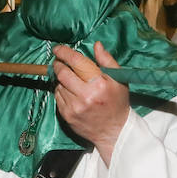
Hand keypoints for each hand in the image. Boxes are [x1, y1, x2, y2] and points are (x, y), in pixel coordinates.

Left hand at [53, 42, 128, 164]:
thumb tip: (96, 45)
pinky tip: (71, 92)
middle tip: (59, 62)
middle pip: (62, 73)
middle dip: (58, 64)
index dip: (64, 53)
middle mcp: (85, 95)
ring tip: (71, 80)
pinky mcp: (67, 115)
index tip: (58, 49)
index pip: (76, 62)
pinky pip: (57, 97)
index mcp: (99, 84)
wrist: (114, 132)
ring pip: (58, 85)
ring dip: (61, 79)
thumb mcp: (119, 80)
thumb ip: (107, 60)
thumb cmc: (118, 103)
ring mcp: (74, 107)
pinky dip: (61, 91)